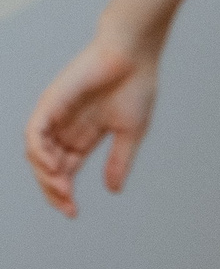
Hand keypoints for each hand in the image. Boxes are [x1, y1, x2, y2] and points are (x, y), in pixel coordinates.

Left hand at [26, 33, 161, 217]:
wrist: (134, 56)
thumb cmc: (136, 87)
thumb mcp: (130, 133)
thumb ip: (119, 161)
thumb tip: (112, 190)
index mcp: (84, 135)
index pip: (65, 169)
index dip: (64, 192)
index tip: (72, 213)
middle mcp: (65, 127)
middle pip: (48, 165)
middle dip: (53, 189)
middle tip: (66, 206)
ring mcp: (55, 115)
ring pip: (37, 152)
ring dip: (45, 175)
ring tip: (61, 189)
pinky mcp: (50, 103)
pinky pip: (34, 133)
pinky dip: (38, 152)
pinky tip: (50, 167)